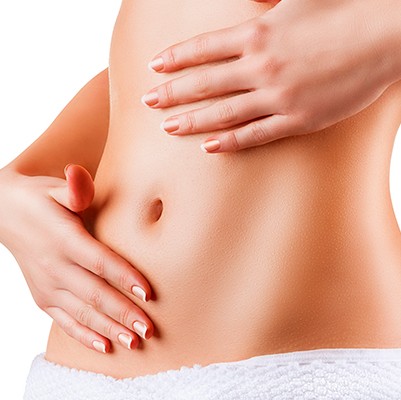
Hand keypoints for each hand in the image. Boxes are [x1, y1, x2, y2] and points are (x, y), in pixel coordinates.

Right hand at [0, 165, 153, 352]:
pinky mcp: (42, 296)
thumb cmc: (40, 199)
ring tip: (134, 343)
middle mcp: (54, 266)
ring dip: (109, 329)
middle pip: (95, 294)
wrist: (3, 215)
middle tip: (149, 329)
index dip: (124, 277)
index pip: (100, 261)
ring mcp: (46, 285)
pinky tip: (105, 347)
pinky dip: (84, 335)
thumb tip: (78, 173)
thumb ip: (73, 188)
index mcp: (63, 239)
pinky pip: (64, 321)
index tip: (148, 293)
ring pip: (82, 312)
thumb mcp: (55, 189)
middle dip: (123, 313)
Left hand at [142, 0, 400, 152]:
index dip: (176, 58)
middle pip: (204, 82)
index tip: (154, 66)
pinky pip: (255, 134)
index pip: (204, 48)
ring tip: (168, 128)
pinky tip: (209, 147)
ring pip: (223, 112)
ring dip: (191, 120)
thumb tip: (240, 1)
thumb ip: (262, 2)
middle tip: (147, 101)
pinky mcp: (297, 119)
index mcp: (260, 33)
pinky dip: (230, 142)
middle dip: (172, 92)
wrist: (387, 33)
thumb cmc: (345, 8)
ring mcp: (278, 96)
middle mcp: (262, 67)